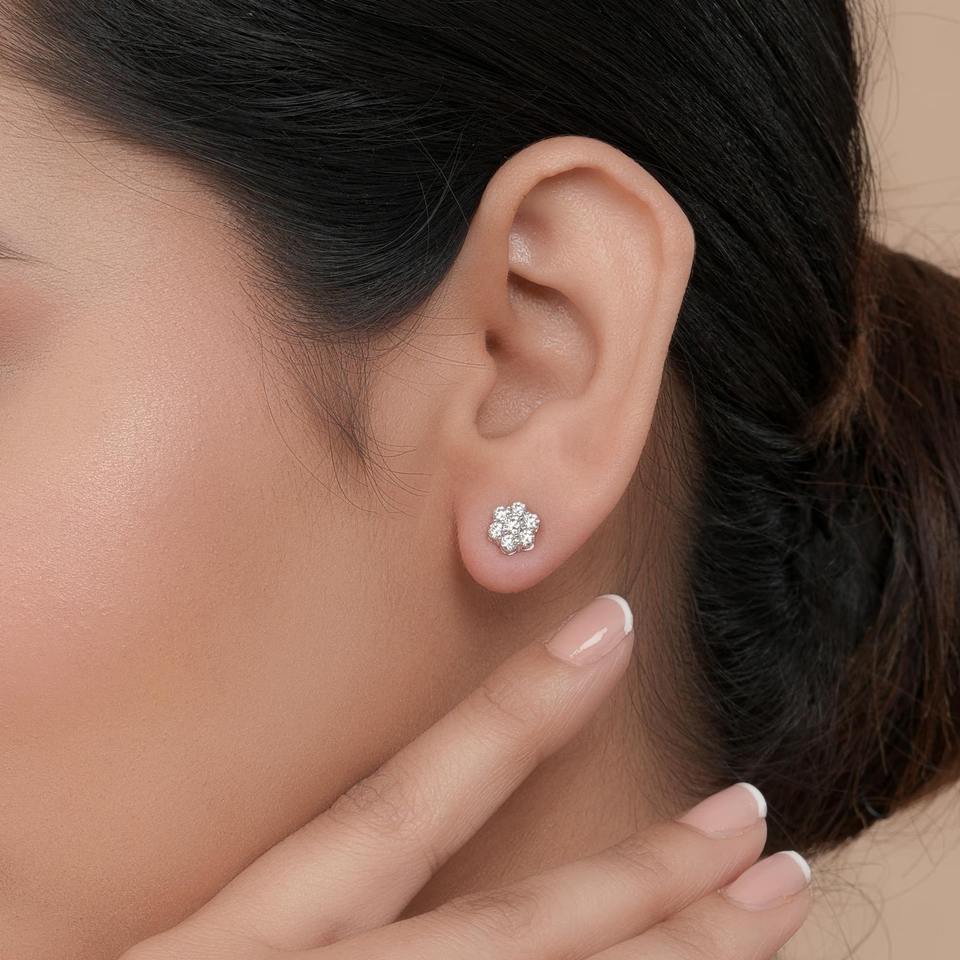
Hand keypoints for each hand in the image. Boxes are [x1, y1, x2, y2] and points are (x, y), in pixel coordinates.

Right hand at [120, 594, 811, 959]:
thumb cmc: (51, 954)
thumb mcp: (110, 925)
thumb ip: (214, 879)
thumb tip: (288, 839)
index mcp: (239, 947)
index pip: (403, 808)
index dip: (513, 718)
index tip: (605, 636)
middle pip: (515, 940)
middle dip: (650, 885)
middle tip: (760, 823)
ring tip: (776, 903)